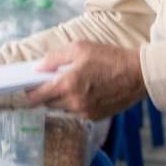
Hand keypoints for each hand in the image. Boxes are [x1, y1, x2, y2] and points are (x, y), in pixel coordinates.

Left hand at [24, 42, 147, 119]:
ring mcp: (85, 112)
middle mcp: (74, 102)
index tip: (27, 88)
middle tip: (54, 80)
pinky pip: (77, 111)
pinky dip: (76, 103)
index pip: (37, 96)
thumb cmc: (110, 58)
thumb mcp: (80, 48)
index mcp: (68, 85)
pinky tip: (87, 90)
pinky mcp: (95, 116)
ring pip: (63, 108)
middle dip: (48, 93)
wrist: (138, 75)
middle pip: (49, 103)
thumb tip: (38, 67)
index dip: (29, 93)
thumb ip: (54, 58)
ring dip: (62, 98)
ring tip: (74, 83)